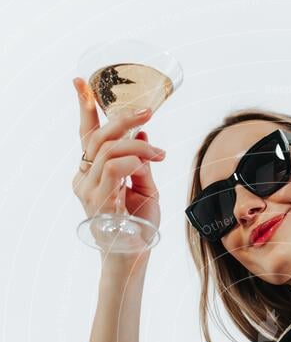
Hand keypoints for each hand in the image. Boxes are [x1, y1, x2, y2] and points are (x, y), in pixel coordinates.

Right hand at [71, 77, 165, 242]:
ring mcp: (88, 190)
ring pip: (108, 149)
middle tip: (149, 113)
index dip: (84, 107)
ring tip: (159, 155)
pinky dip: (132, 160)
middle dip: (124, 119)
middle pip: (98, 136)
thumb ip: (142, 162)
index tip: (80, 82)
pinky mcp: (97, 201)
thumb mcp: (146, 188)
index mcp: (92, 173)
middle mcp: (84, 179)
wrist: (134, 259)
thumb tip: (143, 133)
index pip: (87, 135)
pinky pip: (112, 168)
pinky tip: (146, 163)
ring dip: (138, 146)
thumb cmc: (139, 227)